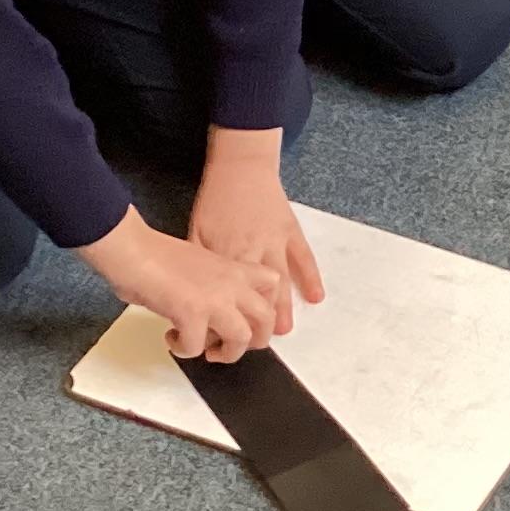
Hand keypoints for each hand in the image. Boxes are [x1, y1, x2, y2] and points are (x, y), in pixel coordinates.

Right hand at [78, 209, 285, 361]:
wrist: (132, 248)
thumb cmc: (152, 253)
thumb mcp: (197, 264)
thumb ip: (210, 285)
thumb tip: (204, 310)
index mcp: (232, 268)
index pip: (273, 284)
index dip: (264, 306)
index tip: (246, 317)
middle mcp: (230, 283)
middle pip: (268, 319)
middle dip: (254, 340)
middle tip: (232, 345)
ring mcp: (214, 298)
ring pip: (243, 338)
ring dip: (226, 353)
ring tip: (206, 352)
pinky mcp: (192, 313)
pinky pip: (197, 347)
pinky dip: (184, 350)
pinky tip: (172, 340)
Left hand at [190, 134, 322, 341]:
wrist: (242, 166)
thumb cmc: (217, 197)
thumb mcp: (197, 229)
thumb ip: (201, 261)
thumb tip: (194, 291)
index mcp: (226, 253)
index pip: (226, 296)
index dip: (223, 318)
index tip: (219, 336)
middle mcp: (252, 252)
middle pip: (255, 296)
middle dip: (254, 323)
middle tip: (253, 344)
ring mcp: (275, 243)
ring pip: (279, 283)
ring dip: (281, 309)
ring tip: (282, 331)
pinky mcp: (290, 232)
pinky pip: (304, 258)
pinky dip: (311, 278)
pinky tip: (315, 297)